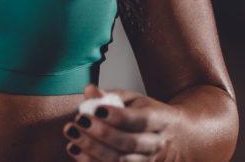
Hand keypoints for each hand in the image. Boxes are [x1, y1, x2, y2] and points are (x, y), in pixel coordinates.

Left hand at [62, 85, 180, 160]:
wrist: (171, 139)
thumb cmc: (148, 116)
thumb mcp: (135, 100)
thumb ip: (112, 96)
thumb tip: (89, 90)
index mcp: (161, 120)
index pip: (142, 120)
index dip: (118, 117)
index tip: (97, 110)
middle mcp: (157, 145)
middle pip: (131, 143)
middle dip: (102, 133)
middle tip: (80, 122)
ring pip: (121, 161)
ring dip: (93, 151)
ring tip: (73, 137)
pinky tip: (76, 150)